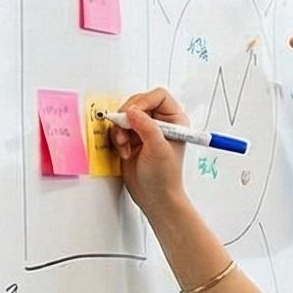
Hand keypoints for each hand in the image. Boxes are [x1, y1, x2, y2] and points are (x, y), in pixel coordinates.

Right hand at [108, 89, 191, 212]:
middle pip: (138, 103)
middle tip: (125, 130)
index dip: (143, 100)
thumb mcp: (158, 150)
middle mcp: (160, 123)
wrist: (154, 196)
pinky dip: (117, 138)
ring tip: (125, 145)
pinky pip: (118, 128)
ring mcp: (145, 130)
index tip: (132, 113)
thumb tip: (133, 111)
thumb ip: (146, 128)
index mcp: (175, 121)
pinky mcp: (132, 138)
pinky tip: (124, 151)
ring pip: (125, 116)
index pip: (158, 96)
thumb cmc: (164, 176)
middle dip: (127, 117)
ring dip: (120, 129)